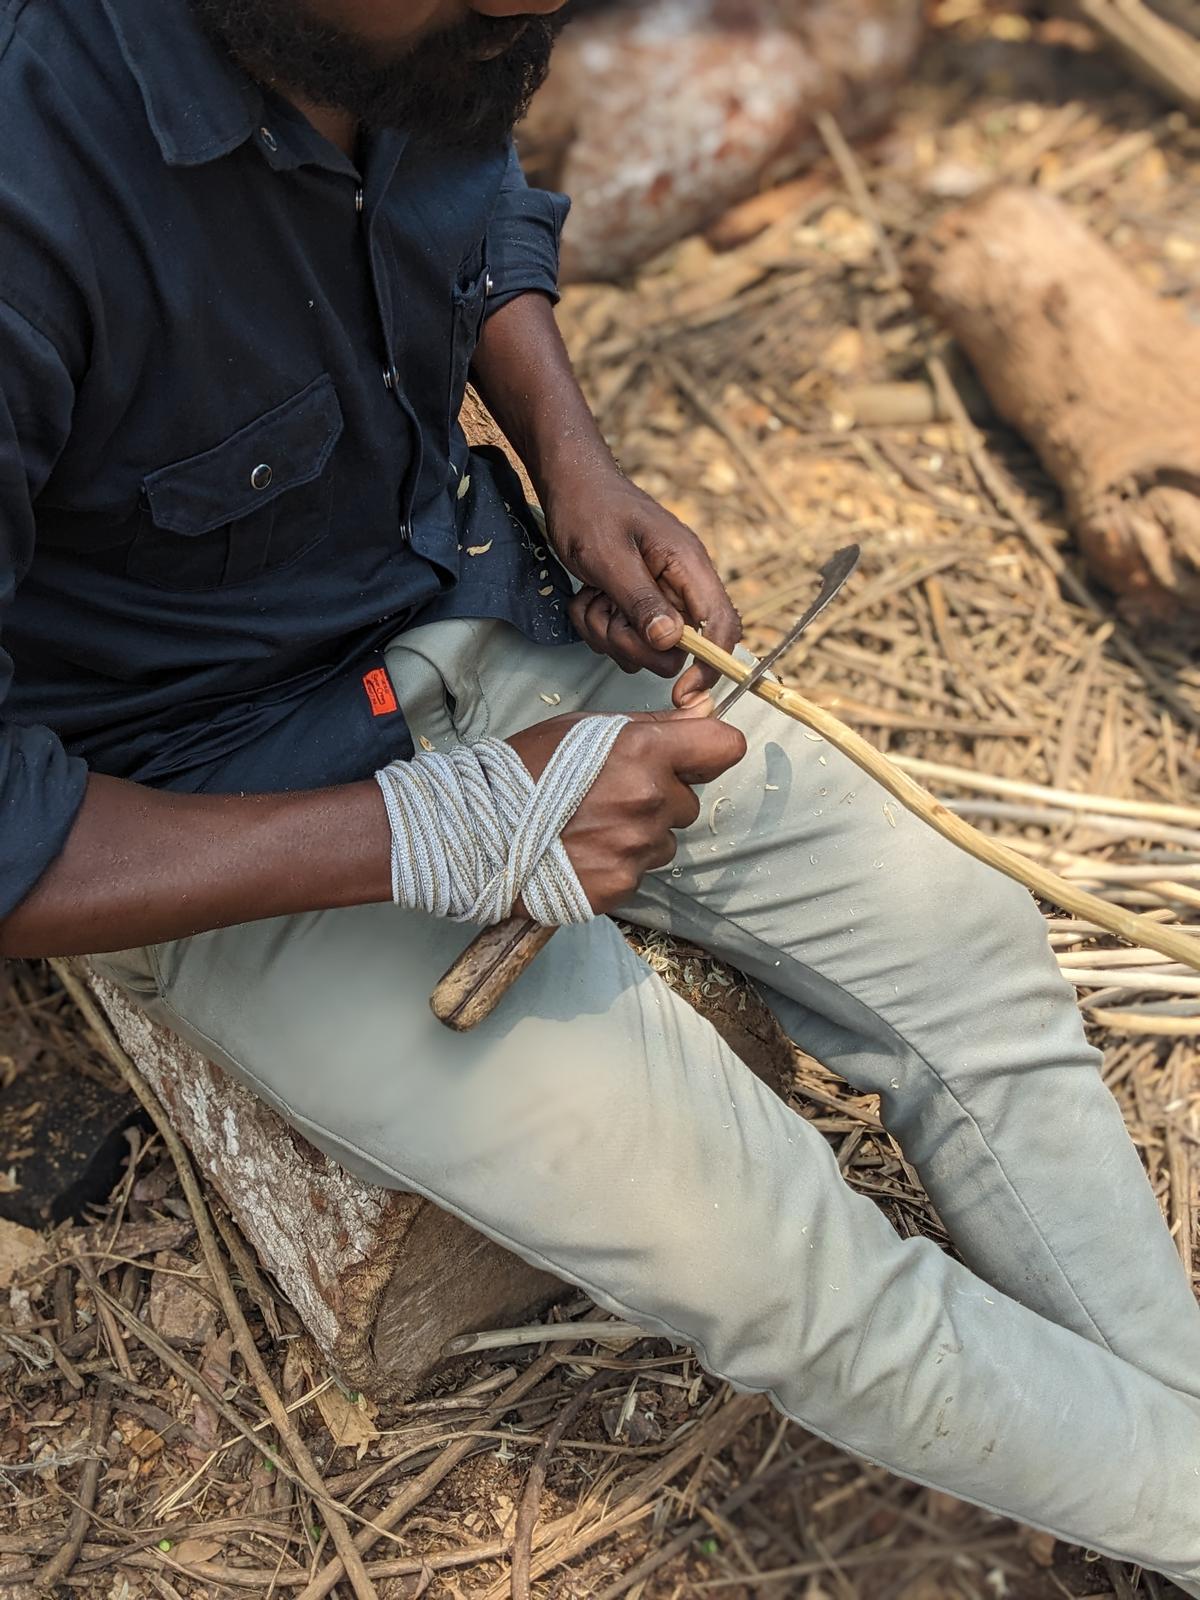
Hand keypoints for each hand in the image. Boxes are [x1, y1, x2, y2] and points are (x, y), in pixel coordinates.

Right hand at [507, 708, 745, 913]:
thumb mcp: (586, 729)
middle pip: (689, 801)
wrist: (476, 829)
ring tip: (590, 827)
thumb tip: (704, 713)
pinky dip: (618, 864)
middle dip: (661, 798)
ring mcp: (637, 848)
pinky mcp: (621, 885)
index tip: (692, 757)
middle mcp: (650, 801)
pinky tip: (582, 853)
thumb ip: (652, 724)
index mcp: (644, 753)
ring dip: (640, 834)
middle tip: (610, 796)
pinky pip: (639, 872)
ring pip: (665, 841)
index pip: (724, 748)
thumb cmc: (525, 769)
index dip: (710, 751)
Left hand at [545, 468, 742, 707]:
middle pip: (677, 649)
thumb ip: (641, 600)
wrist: (570, 484)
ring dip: (610, 634)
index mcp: (689, 566)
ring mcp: (661, 595)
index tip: (684, 692)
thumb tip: (672, 641)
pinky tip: (590, 597)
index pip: (721, 627)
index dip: (710, 665)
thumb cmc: (590, 508)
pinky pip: (625, 639)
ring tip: (594, 597)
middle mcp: (682, 585)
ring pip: (646, 648)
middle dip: (634, 643)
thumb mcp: (609, 556)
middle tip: (607, 612)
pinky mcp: (639, 603)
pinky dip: (600, 626)